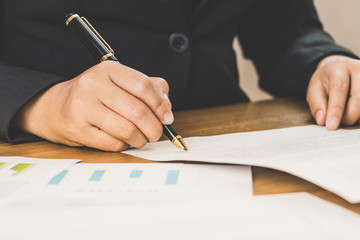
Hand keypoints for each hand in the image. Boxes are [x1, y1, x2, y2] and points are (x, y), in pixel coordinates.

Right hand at [13, 61, 172, 150]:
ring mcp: (82, 107)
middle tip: (157, 132)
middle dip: (155, 127)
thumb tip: (166, 108)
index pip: (144, 86)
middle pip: (138, 111)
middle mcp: (93, 85)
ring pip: (128, 130)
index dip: (161, 105)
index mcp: (107, 69)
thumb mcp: (119, 83)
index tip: (167, 117)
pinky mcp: (77, 129)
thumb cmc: (95, 95)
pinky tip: (124, 140)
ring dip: (142, 139)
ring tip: (142, 138)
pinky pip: (114, 144)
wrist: (55, 107)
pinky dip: (126, 145)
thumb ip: (148, 88)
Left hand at [306, 55, 359, 129]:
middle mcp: (358, 69)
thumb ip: (317, 105)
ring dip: (356, 116)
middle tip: (338, 123)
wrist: (339, 70)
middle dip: (348, 116)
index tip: (331, 126)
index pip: (339, 88)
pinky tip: (354, 114)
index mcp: (338, 68)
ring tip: (345, 117)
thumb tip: (322, 120)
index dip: (335, 109)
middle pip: (359, 97)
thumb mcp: (314, 90)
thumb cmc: (326, 82)